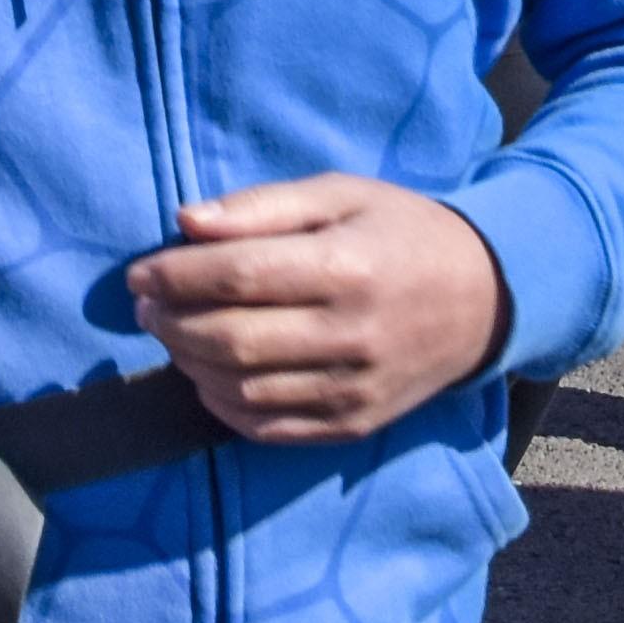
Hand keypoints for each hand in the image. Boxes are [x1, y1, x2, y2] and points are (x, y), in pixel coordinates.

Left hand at [127, 174, 510, 441]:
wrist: (484, 299)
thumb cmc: (401, 233)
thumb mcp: (341, 195)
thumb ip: (263, 207)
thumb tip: (185, 223)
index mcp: (347, 266)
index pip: (239, 276)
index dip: (175, 276)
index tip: (139, 273)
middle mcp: (352, 334)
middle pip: (232, 340)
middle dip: (171, 323)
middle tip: (145, 306)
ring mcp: (354, 388)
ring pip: (243, 390)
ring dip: (190, 364)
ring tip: (174, 335)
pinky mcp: (354, 424)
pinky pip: (269, 428)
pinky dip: (224, 405)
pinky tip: (209, 376)